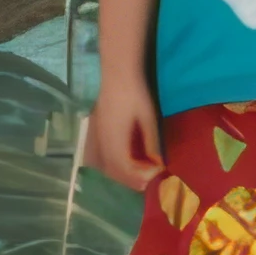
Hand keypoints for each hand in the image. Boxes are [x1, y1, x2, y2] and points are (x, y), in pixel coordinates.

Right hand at [87, 75, 164, 191]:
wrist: (117, 75)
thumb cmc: (135, 94)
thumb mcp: (148, 118)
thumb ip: (152, 142)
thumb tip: (158, 163)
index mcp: (115, 140)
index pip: (125, 168)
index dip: (140, 175)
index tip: (157, 173)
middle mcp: (103, 142)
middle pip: (114, 171)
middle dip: (132, 179)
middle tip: (150, 179)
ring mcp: (98, 138)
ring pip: (107, 166)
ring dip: (123, 174)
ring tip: (141, 173)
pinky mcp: (97, 133)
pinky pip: (103, 158)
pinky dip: (116, 166)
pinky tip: (128, 163)